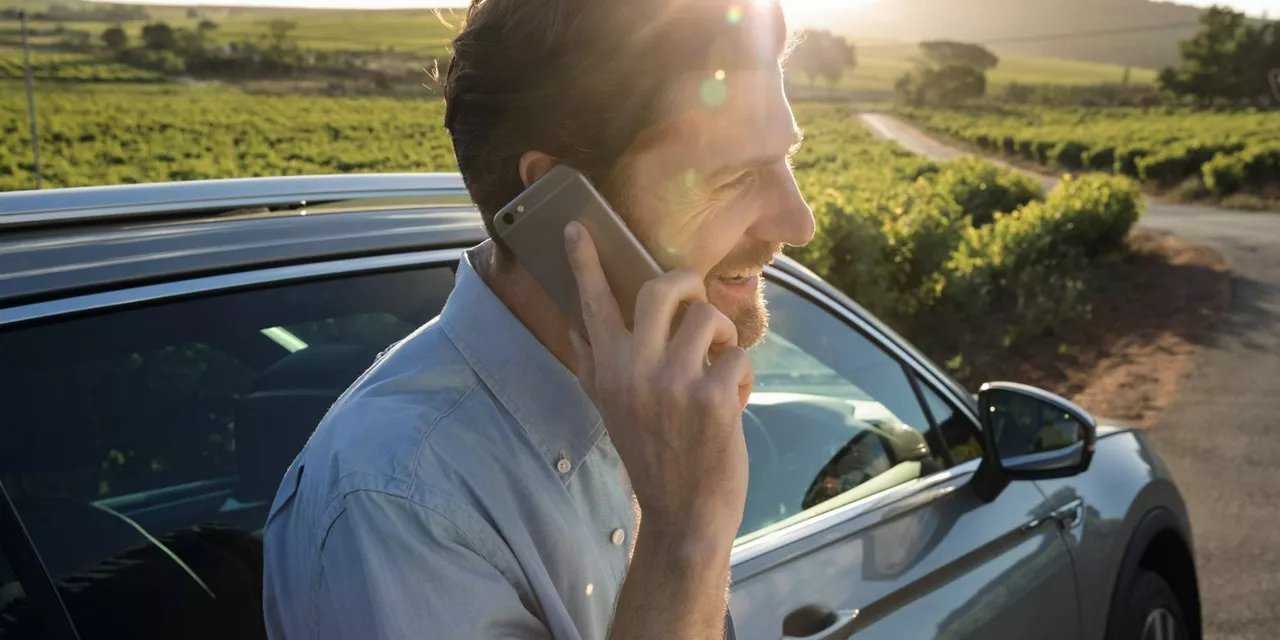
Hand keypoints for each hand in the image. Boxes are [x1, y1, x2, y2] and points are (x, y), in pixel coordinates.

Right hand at [564, 221, 752, 543]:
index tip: (576, 228)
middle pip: (660, 289)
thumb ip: (594, 365)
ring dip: (724, 335)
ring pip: (708, 317)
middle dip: (686, 283)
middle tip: (695, 298)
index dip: (585, 263)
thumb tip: (576, 325)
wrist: (683, 514)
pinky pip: (739, 356)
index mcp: (607, 370)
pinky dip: (743, 376)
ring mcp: (674, 384)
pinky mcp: (714, 399)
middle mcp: (634, 371)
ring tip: (721, 363)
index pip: (593, 305)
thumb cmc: (652, 456)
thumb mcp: (610, 410)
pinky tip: (735, 403)